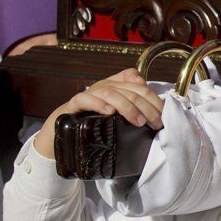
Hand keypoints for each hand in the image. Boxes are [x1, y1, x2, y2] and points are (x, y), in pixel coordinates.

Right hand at [33, 68, 163, 158]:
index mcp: (114, 88)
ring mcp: (88, 95)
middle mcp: (102, 87)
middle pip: (129, 89)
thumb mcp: (115, 121)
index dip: (152, 97)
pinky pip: (86, 99)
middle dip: (146, 106)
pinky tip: (109, 112)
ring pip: (111, 93)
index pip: (137, 84)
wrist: (57, 136)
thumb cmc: (90, 127)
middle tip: (155, 123)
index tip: (162, 114)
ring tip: (138, 121)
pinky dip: (99, 104)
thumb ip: (132, 112)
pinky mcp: (73, 105)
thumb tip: (154, 114)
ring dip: (128, 107)